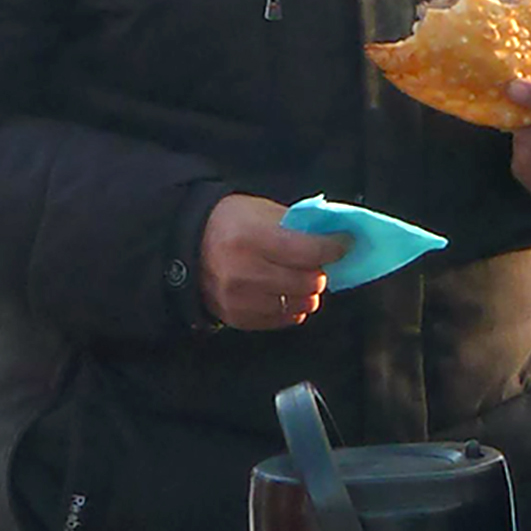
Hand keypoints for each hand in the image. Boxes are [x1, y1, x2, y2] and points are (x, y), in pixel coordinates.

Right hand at [198, 195, 350, 330]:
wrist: (188, 245)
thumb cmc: (229, 223)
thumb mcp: (261, 210)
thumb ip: (296, 225)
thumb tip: (333, 238)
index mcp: (250, 237)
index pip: (309, 250)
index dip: (334, 247)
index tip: (343, 243)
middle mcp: (244, 271)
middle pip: (308, 281)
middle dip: (320, 270)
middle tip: (317, 261)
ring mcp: (239, 298)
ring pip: (300, 303)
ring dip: (308, 291)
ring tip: (300, 277)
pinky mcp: (237, 317)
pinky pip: (283, 319)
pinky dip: (292, 307)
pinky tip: (285, 292)